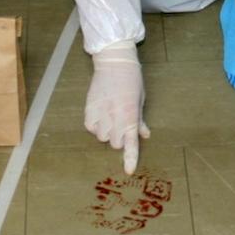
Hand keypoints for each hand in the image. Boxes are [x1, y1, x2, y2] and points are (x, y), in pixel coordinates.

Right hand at [85, 42, 149, 174]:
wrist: (115, 62)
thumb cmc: (132, 80)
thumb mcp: (140, 100)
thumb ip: (140, 120)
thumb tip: (145, 135)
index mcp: (131, 117)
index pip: (131, 144)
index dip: (130, 159)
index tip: (129, 171)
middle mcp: (115, 118)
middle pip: (115, 143)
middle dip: (118, 137)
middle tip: (120, 123)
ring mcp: (101, 114)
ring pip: (102, 137)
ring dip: (106, 131)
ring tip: (109, 116)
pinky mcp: (89, 109)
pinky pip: (90, 127)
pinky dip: (94, 125)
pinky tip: (99, 115)